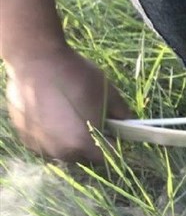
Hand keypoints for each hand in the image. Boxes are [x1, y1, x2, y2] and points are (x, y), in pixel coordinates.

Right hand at [5, 45, 129, 161]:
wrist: (36, 60)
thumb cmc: (77, 77)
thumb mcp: (109, 93)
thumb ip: (122, 114)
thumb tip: (128, 123)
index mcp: (84, 144)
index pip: (108, 155)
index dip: (114, 144)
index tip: (114, 132)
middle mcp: (61, 151)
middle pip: (85, 155)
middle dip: (92, 142)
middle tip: (92, 120)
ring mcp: (41, 146)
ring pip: (64, 150)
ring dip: (70, 140)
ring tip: (70, 116)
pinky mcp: (26, 137)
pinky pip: (46, 143)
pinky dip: (52, 134)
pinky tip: (52, 114)